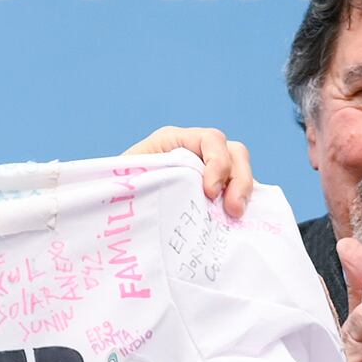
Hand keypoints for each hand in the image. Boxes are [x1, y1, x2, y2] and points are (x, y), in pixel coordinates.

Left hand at [123, 125, 254, 217]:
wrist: (117, 217)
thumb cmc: (117, 194)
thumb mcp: (128, 182)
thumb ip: (146, 178)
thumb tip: (160, 186)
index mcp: (173, 141)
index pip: (210, 139)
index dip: (217, 163)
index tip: (209, 192)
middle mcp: (195, 151)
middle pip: (234, 153)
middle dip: (238, 180)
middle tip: (233, 211)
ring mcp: (209, 172)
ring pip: (241, 171)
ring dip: (244, 192)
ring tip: (235, 216)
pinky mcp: (216, 193)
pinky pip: (238, 192)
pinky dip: (243, 203)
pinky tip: (236, 221)